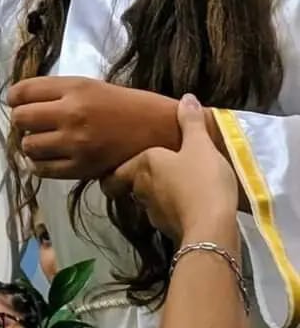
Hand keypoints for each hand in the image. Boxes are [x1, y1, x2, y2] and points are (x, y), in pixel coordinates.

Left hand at [8, 77, 181, 179]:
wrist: (161, 131)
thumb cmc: (124, 105)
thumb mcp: (90, 86)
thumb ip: (56, 92)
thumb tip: (20, 101)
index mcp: (74, 88)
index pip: (22, 91)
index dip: (14, 98)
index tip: (17, 102)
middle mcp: (72, 113)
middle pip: (20, 119)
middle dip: (21, 121)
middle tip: (31, 124)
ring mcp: (76, 142)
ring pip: (28, 146)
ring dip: (30, 144)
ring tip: (43, 141)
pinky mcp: (82, 167)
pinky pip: (42, 169)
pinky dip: (40, 165)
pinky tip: (51, 158)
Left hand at [102, 95, 238, 243]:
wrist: (211, 228)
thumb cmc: (202, 180)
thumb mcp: (201, 146)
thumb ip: (192, 122)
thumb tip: (187, 97)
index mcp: (142, 164)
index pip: (115, 172)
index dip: (116, 172)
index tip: (120, 167)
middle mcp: (141, 188)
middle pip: (131, 185)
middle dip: (138, 181)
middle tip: (156, 174)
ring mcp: (153, 212)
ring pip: (148, 201)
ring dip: (158, 195)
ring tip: (178, 188)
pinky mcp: (168, 230)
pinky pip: (167, 216)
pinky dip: (174, 211)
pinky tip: (190, 207)